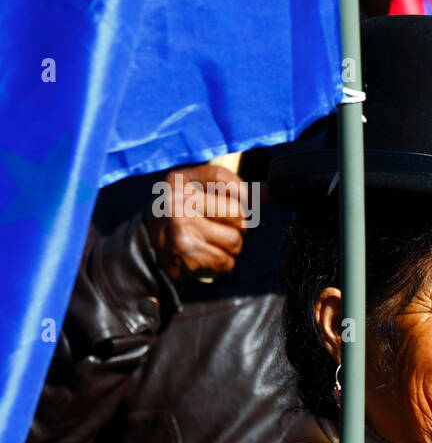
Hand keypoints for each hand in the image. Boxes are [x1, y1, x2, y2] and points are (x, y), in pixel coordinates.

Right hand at [145, 163, 247, 281]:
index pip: (223, 176)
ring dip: (229, 250)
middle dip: (237, 229)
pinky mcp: (185, 249)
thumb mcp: (200, 198)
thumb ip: (236, 194)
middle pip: (239, 214)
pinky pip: (226, 261)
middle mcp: (178, 198)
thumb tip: (273, 190)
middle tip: (216, 231)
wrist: (147, 252)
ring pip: (235, 241)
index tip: (238, 204)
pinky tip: (203, 259)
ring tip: (208, 245)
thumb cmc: (182, 221)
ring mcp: (181, 223)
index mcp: (179, 180)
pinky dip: (220, 266)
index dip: (241, 193)